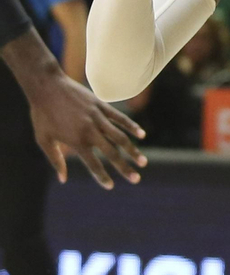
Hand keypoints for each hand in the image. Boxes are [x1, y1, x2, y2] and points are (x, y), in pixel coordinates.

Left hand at [27, 69, 145, 187]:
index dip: (102, 177)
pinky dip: (131, 126)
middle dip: (125, 168)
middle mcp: (90, 131)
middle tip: (136, 179)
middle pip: (112, 153)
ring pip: (120, 137)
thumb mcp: (43, 140)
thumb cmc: (42, 115)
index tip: (111, 186)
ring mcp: (98, 117)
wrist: (48, 88)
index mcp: (76, 141)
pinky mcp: (102, 106)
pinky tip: (141, 134)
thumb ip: (56, 160)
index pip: (93, 164)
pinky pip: (120, 118)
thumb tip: (63, 179)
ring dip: (133, 151)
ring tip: (143, 161)